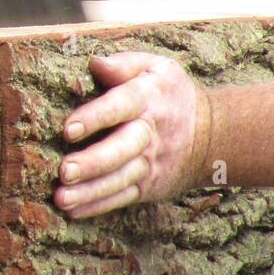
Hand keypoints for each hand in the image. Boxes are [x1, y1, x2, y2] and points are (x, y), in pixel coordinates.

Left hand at [52, 52, 209, 217]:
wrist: (211, 134)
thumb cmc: (167, 94)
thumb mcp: (155, 68)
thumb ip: (124, 64)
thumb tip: (95, 63)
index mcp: (147, 99)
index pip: (120, 107)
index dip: (94, 117)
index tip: (68, 129)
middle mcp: (149, 134)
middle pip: (121, 150)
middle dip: (93, 162)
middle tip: (64, 170)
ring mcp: (150, 164)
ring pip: (120, 179)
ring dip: (90, 191)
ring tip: (62, 198)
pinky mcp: (149, 186)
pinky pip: (123, 198)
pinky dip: (98, 206)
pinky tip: (73, 211)